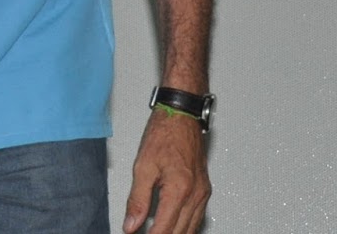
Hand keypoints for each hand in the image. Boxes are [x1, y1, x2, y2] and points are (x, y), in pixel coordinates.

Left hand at [123, 108, 209, 233]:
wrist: (182, 115)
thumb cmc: (164, 134)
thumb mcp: (143, 167)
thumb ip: (137, 200)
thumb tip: (131, 224)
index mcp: (179, 189)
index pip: (164, 229)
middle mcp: (196, 194)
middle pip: (180, 232)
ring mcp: (203, 193)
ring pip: (191, 228)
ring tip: (155, 233)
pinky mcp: (204, 189)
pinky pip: (197, 217)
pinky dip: (184, 227)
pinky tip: (173, 227)